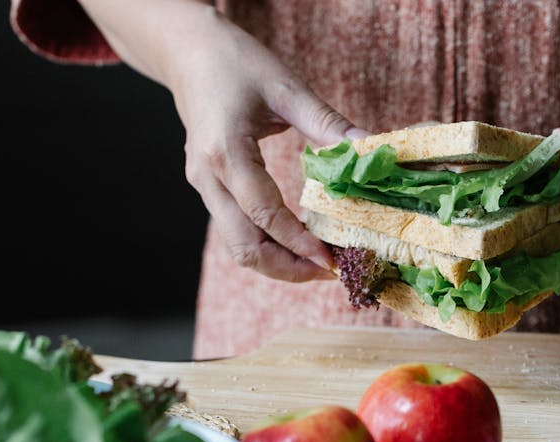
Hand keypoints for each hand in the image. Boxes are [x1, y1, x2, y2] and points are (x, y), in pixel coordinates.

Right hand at [167, 11, 364, 281]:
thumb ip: (328, 124)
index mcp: (224, 151)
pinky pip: (236, 229)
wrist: (189, 52)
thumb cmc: (235, 62)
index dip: (298, 243)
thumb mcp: (287, 88)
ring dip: (277, 262)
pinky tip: (297, 242)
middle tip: (329, 271)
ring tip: (318, 263)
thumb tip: (370, 151)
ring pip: (236, 245)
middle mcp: (207, 177)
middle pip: (243, 246)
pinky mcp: (209, 188)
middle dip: (288, 268)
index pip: (263, 213)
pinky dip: (266, 244)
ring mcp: (203, 185)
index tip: (332, 260)